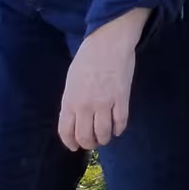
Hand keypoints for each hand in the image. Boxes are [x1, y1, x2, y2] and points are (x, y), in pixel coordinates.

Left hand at [58, 7, 150, 150]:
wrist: (108, 42)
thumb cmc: (87, 58)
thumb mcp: (71, 81)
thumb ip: (72, 101)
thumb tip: (75, 117)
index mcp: (69, 101)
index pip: (66, 132)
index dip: (71, 143)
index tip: (75, 146)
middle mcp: (85, 106)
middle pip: (85, 136)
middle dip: (89, 143)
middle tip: (94, 142)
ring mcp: (104, 103)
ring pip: (104, 132)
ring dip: (105, 139)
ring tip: (106, 137)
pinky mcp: (122, 97)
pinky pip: (121, 121)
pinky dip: (119, 129)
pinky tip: (118, 129)